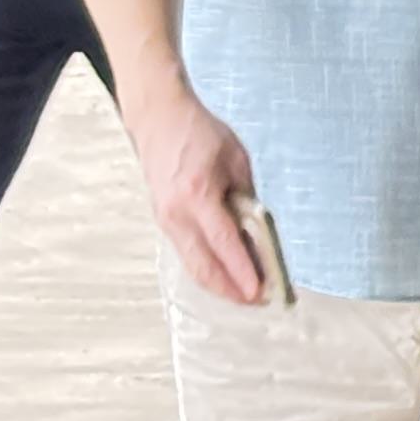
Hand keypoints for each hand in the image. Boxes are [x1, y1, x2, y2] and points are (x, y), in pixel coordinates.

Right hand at [126, 78, 264, 302]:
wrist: (159, 120)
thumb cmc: (200, 134)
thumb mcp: (236, 160)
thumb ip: (247, 198)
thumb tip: (259, 233)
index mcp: (198, 194)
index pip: (224, 243)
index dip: (243, 270)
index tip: (261, 291)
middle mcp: (177, 213)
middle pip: (204, 265)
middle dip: (231, 289)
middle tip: (259, 301)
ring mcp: (166, 219)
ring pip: (193, 265)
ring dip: (219, 285)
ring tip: (246, 296)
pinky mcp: (164, 221)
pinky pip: (187, 253)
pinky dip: (207, 268)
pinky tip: (226, 276)